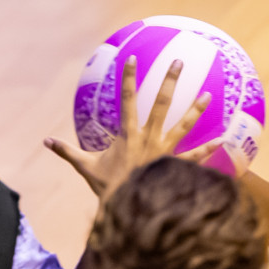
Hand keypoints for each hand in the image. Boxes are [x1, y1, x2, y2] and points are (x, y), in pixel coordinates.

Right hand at [45, 56, 223, 200]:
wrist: (125, 209)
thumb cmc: (107, 187)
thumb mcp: (85, 166)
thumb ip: (66, 150)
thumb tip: (44, 141)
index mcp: (128, 134)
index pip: (127, 99)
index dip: (129, 78)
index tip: (133, 59)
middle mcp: (149, 137)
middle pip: (161, 103)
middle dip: (169, 81)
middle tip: (178, 62)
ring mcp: (164, 151)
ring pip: (183, 125)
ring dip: (196, 109)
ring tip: (209, 94)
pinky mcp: (175, 166)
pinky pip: (195, 156)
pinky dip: (209, 149)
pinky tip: (223, 140)